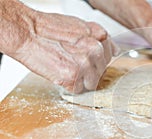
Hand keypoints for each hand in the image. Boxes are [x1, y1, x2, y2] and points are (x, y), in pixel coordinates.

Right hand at [3, 1, 118, 93]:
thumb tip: (115, 50)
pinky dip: (70, 86)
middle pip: (101, 72)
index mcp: (99, 37)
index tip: (88, 60)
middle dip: (89, 70)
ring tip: (66, 68)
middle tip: (72, 62)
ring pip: (92, 83)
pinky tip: (62, 74)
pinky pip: (79, 90)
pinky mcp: (72, 77)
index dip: (97, 59)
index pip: (110, 56)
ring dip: (81, 80)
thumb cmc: (49, 28)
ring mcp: (85, 65)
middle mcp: (95, 51)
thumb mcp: (81, 26)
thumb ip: (100, 38)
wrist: (27, 33)